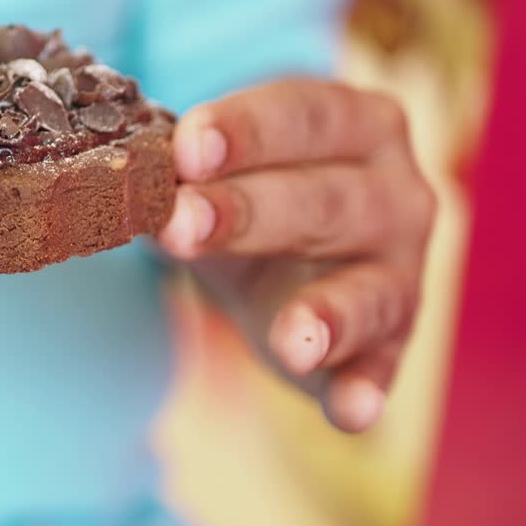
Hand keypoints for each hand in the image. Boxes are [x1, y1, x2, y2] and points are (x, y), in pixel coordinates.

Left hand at [158, 79, 434, 431]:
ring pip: (370, 290)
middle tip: (181, 226)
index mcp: (357, 123)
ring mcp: (401, 270)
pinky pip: (382, 367)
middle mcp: (394, 192)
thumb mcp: (218, 174)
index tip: (184, 148)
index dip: (245, 130)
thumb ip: (182, 177)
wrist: (288, 246)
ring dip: (328, 315)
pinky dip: (366, 390)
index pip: (304, 114)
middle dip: (251, 213)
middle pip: (327, 200)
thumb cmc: (254, 189)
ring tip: (292, 340)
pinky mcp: (390, 341)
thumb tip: (124, 190)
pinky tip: (347, 411)